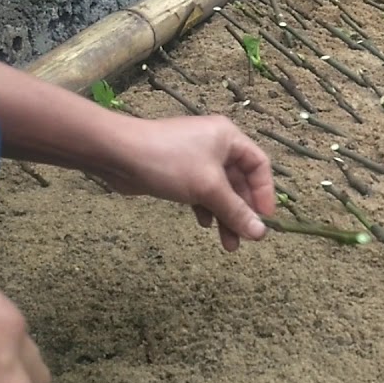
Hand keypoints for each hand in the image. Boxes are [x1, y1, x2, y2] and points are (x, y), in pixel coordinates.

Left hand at [101, 114, 275, 250]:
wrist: (118, 154)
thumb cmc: (169, 162)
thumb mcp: (208, 188)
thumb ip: (235, 211)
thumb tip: (260, 233)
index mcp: (228, 138)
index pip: (259, 165)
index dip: (264, 193)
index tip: (264, 220)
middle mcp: (216, 145)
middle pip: (239, 181)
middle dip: (242, 210)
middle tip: (245, 238)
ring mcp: (196, 158)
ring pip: (219, 190)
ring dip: (224, 215)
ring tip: (228, 244)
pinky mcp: (178, 171)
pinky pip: (201, 191)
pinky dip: (205, 208)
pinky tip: (203, 224)